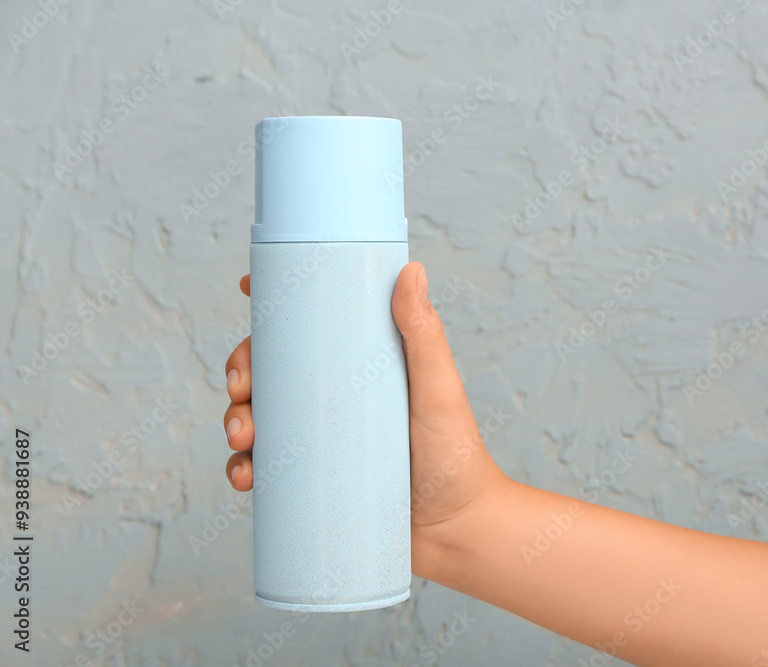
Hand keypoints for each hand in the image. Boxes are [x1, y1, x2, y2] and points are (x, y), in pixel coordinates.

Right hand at [223, 262, 510, 577]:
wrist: (458, 533)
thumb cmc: (457, 455)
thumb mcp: (439, 390)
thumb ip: (425, 336)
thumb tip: (410, 270)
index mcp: (362, 366)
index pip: (312, 327)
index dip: (275, 308)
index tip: (250, 290)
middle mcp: (337, 399)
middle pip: (273, 371)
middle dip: (242, 371)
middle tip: (240, 388)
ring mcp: (323, 442)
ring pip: (259, 419)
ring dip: (235, 420)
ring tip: (242, 438)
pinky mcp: (314, 484)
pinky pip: (266, 472)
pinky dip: (243, 469)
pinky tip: (243, 476)